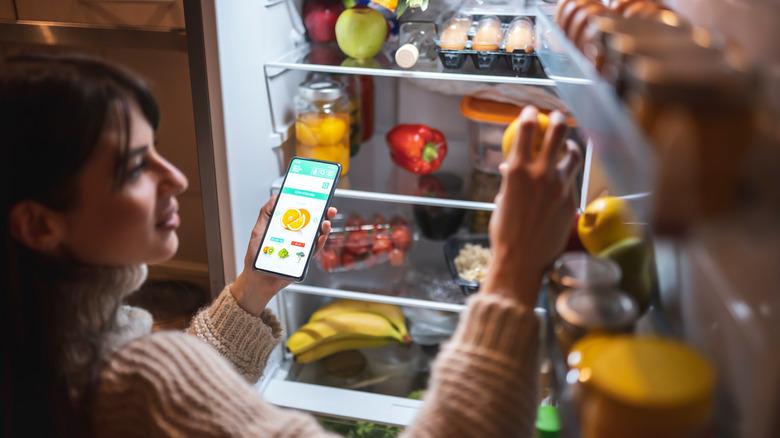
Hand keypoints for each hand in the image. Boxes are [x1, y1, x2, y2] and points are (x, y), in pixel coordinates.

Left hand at [231, 196, 337, 315]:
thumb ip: (266, 213)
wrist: (256, 279)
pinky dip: (319, 244)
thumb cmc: (256, 256)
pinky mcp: (302, 260)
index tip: (318, 198)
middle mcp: (296, 237)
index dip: (311, 206)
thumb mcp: (259, 230)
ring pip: (317, 237)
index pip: (302, 214)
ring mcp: (300, 248)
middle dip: (324, 215)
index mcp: (287, 228)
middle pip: (313, 224)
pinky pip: (314, 251)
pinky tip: (320, 237)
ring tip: (325, 222)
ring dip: (324, 229)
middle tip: (329, 209)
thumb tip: (275, 197)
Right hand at [482, 107, 581, 306]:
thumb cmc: (504, 232)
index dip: (529, 116)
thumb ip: (508, 182)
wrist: (521, 259)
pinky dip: (568, 176)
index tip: (530, 112)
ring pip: (573, 155)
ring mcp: (560, 186)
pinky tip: (564, 179)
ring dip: (570, 146)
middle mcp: (542, 174)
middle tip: (558, 118)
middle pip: (557, 134)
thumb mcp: (501, 201)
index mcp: (518, 171)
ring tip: (568, 146)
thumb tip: (508, 169)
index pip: (526, 131)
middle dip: (558, 121)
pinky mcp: (572, 201)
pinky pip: (572, 180)